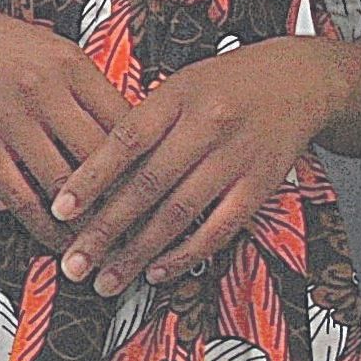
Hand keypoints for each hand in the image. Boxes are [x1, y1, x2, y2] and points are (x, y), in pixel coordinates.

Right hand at [0, 0, 132, 246]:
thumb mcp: (52, 48)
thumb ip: (89, 87)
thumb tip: (129, 130)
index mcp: (72, 64)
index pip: (127, 121)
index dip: (150, 161)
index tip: (164, 188)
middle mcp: (46, 91)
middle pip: (103, 158)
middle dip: (130, 200)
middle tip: (149, 230)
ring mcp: (11, 121)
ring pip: (66, 185)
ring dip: (90, 223)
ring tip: (110, 245)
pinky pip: (22, 199)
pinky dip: (47, 228)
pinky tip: (61, 242)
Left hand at [50, 38, 345, 295]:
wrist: (300, 81)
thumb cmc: (227, 83)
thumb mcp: (180, 84)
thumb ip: (141, 122)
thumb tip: (89, 171)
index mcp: (177, 95)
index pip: (125, 141)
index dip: (90, 178)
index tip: (60, 209)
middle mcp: (206, 125)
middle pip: (147, 185)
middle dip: (105, 230)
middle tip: (74, 262)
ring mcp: (236, 158)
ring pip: (179, 214)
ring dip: (138, 253)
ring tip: (107, 279)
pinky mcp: (260, 186)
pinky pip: (219, 228)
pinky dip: (186, 254)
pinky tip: (158, 272)